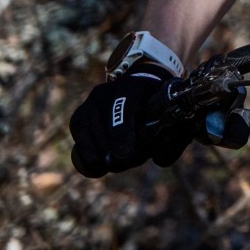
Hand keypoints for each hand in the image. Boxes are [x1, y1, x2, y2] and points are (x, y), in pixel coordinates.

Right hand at [69, 70, 189, 177]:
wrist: (134, 86)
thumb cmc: (156, 104)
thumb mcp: (170, 114)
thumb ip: (172, 137)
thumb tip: (159, 160)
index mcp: (130, 87)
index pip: (121, 109)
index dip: (121, 132)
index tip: (125, 153)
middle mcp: (103, 94)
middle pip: (107, 138)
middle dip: (125, 155)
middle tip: (139, 154)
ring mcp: (87, 107)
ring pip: (95, 151)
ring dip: (110, 160)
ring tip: (124, 152)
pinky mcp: (76, 122)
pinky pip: (81, 155)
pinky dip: (95, 163)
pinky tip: (106, 158)